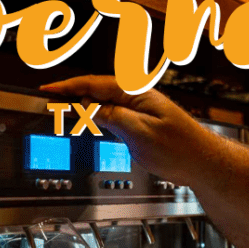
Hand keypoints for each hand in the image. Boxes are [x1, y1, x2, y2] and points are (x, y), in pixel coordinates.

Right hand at [40, 75, 200, 187]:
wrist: (201, 162)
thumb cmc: (181, 148)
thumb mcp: (141, 132)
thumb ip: (113, 117)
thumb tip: (87, 107)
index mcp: (136, 93)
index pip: (94, 85)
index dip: (68, 88)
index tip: (48, 90)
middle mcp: (136, 97)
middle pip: (95, 91)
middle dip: (69, 94)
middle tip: (47, 100)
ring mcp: (137, 110)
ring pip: (101, 102)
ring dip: (80, 105)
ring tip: (59, 109)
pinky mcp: (138, 123)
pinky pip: (109, 113)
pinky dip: (93, 115)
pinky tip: (85, 119)